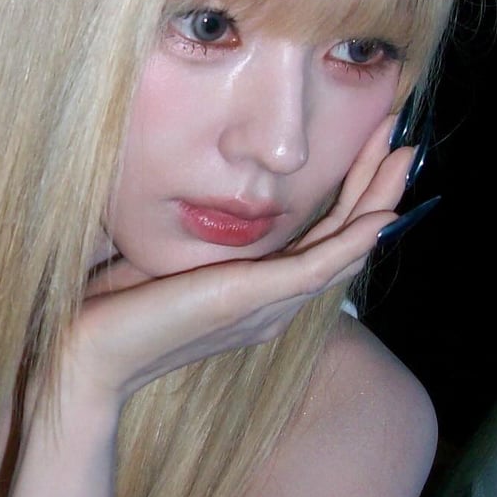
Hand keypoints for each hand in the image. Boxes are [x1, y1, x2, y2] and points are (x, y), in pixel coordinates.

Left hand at [62, 114, 413, 407]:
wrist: (89, 356)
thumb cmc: (117, 310)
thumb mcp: (168, 263)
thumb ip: (199, 242)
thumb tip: (203, 200)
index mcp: (261, 295)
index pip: (323, 238)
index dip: (353, 193)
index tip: (373, 147)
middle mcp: (275, 304)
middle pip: (347, 240)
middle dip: (378, 187)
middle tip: (406, 140)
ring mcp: (268, 306)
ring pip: (344, 249)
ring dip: (378, 201)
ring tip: (403, 156)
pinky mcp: (251, 301)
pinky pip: (318, 269)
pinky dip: (352, 241)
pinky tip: (379, 215)